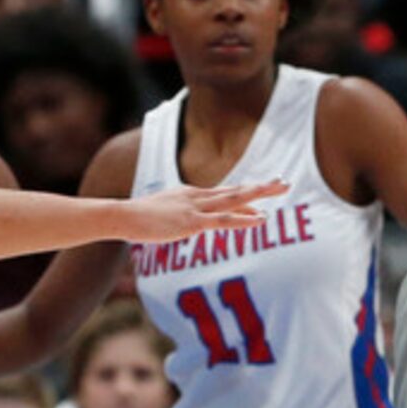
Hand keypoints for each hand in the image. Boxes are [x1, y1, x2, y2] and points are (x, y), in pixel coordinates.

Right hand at [124, 178, 288, 241]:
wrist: (122, 216)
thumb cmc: (138, 218)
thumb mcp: (162, 212)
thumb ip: (177, 215)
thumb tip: (185, 224)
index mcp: (191, 194)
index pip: (224, 194)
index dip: (245, 193)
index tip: (264, 191)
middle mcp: (197, 196)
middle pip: (236, 190)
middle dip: (261, 187)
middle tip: (284, 182)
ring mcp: (195, 208)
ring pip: (234, 199)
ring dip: (259, 195)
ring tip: (280, 190)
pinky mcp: (191, 222)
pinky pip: (223, 221)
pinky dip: (243, 219)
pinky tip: (260, 219)